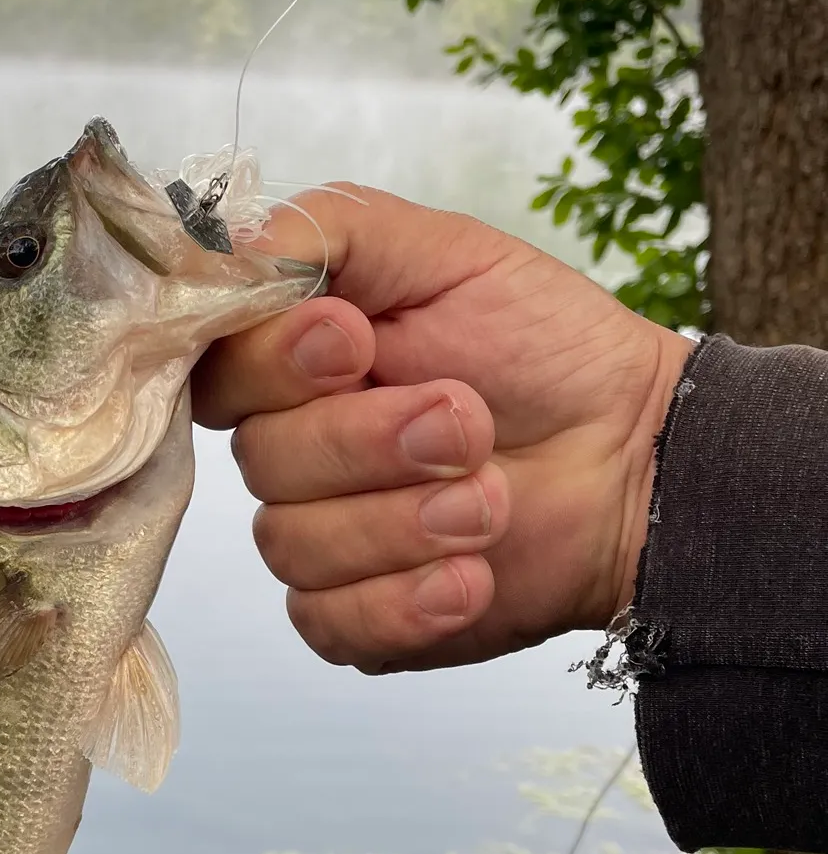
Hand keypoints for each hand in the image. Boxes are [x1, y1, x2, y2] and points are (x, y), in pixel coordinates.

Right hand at [195, 184, 692, 671]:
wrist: (635, 453)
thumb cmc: (543, 346)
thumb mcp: (445, 252)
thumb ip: (328, 231)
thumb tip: (225, 249)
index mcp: (292, 362)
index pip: (217, 372)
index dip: (274, 365)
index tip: (355, 343)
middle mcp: (289, 449)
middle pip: (261, 461)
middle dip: (371, 441)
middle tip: (468, 423)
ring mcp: (317, 537)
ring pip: (294, 543)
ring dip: (405, 523)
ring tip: (494, 500)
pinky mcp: (353, 615)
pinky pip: (327, 623)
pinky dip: (403, 604)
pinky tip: (471, 577)